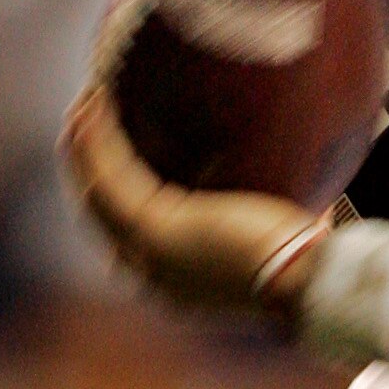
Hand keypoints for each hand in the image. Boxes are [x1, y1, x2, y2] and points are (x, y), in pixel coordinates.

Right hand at [60, 83, 316, 320]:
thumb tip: (302, 199)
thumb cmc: (301, 264)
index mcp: (174, 285)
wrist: (307, 284)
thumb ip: (258, 222)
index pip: (125, 238)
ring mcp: (150, 256)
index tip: (104, 161)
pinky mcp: (156, 231)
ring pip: (99, 193)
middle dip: (85, 167)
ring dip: (85, 146)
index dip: (108, 196)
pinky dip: (99, 141)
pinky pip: (113, 177)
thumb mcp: (265, 240)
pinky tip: (94, 105)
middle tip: (80, 127)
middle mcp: (152, 277)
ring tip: (83, 104)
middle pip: (101, 216)